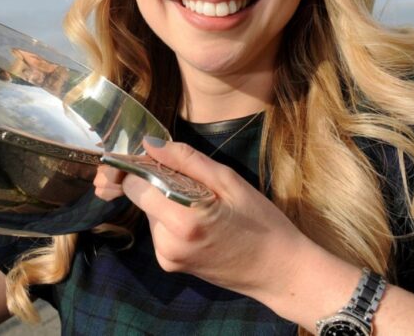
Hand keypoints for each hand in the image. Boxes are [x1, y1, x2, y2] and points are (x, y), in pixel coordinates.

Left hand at [118, 138, 307, 302]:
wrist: (279, 270)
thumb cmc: (261, 222)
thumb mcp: (229, 181)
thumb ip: (186, 160)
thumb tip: (149, 143)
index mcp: (182, 221)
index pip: (134, 185)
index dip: (146, 167)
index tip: (170, 162)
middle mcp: (166, 244)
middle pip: (141, 199)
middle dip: (160, 185)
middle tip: (198, 185)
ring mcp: (166, 258)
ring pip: (150, 213)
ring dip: (168, 202)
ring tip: (205, 205)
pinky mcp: (170, 265)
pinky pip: (160, 230)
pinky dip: (173, 220)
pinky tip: (201, 222)